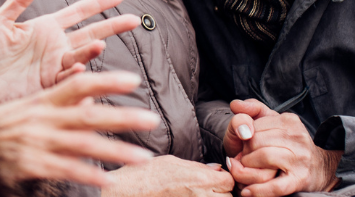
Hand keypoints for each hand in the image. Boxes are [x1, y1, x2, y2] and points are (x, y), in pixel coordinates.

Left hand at [0, 0, 141, 105]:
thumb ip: (18, 1)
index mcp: (44, 28)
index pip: (78, 12)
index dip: (98, 4)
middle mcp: (55, 47)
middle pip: (90, 33)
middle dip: (112, 26)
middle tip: (134, 20)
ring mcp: (54, 67)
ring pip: (81, 57)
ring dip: (91, 51)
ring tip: (99, 45)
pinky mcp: (49, 86)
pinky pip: (68, 80)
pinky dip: (76, 75)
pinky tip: (78, 70)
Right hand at [0, 71, 159, 186]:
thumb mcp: (28, 108)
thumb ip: (59, 102)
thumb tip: (91, 99)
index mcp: (43, 101)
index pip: (78, 84)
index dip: (106, 81)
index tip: (133, 80)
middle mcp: (43, 119)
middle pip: (88, 114)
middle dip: (122, 117)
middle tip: (152, 119)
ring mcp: (38, 142)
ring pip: (83, 144)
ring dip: (115, 151)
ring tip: (143, 158)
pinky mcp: (31, 164)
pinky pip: (65, 170)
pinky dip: (87, 174)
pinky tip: (108, 180)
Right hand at [100, 155, 234, 195]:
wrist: (125, 193)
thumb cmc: (144, 176)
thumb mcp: (171, 162)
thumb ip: (196, 166)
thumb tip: (215, 169)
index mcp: (199, 179)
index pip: (228, 180)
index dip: (223, 178)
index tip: (214, 178)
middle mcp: (201, 196)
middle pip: (228, 196)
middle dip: (220, 192)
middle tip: (206, 188)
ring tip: (197, 194)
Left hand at [226, 100, 340, 196]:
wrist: (319, 169)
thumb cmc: (287, 145)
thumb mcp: (273, 122)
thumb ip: (253, 109)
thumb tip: (234, 104)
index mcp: (289, 121)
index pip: (254, 126)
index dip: (245, 138)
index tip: (245, 146)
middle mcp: (297, 137)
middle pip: (256, 141)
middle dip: (244, 153)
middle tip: (243, 160)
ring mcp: (300, 159)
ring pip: (263, 158)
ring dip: (246, 168)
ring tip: (244, 171)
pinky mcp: (300, 180)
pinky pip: (275, 186)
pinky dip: (258, 190)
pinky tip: (247, 192)